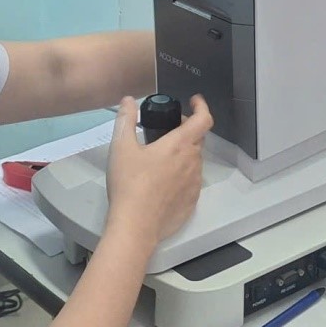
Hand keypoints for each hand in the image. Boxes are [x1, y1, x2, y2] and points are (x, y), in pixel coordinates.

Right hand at [104, 95, 212, 243]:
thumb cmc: (129, 183)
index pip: (204, 119)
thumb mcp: (121, 148)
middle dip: (188, 129)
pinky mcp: (191, 202)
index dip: (202, 106)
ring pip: (195, 161)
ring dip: (184, 153)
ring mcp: (195, 184)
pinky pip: (191, 182)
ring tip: (162, 156)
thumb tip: (128, 100)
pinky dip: (182, 174)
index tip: (195, 101)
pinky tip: (163, 181)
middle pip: (198, 139)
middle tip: (169, 129)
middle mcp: (193, 162)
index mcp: (180, 145)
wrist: (135, 226)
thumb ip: (125, 120)